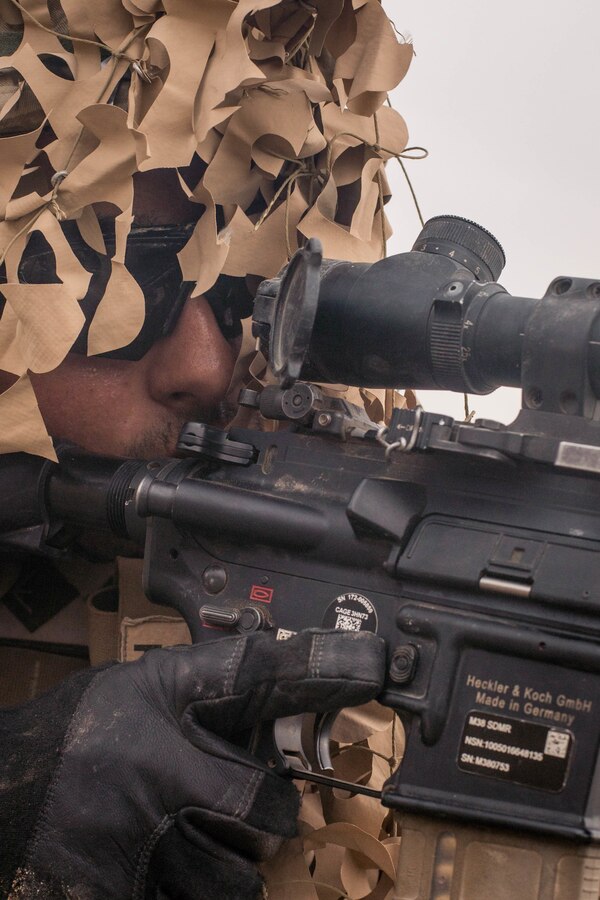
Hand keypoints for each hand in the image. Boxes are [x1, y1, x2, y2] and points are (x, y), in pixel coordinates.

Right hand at [2, 629, 384, 898]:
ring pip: (236, 878)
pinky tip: (166, 867)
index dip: (318, 671)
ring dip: (229, 869)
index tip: (370, 664)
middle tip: (251, 809)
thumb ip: (197, 682)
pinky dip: (190, 890)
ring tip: (197, 845)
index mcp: (158, 713)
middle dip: (268, 816)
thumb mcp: (131, 690)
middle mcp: (157, 778)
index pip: (254, 682)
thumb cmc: (70, 735)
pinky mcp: (121, 891)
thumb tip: (265, 660)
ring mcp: (141, 847)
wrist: (3, 795)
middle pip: (265, 809)